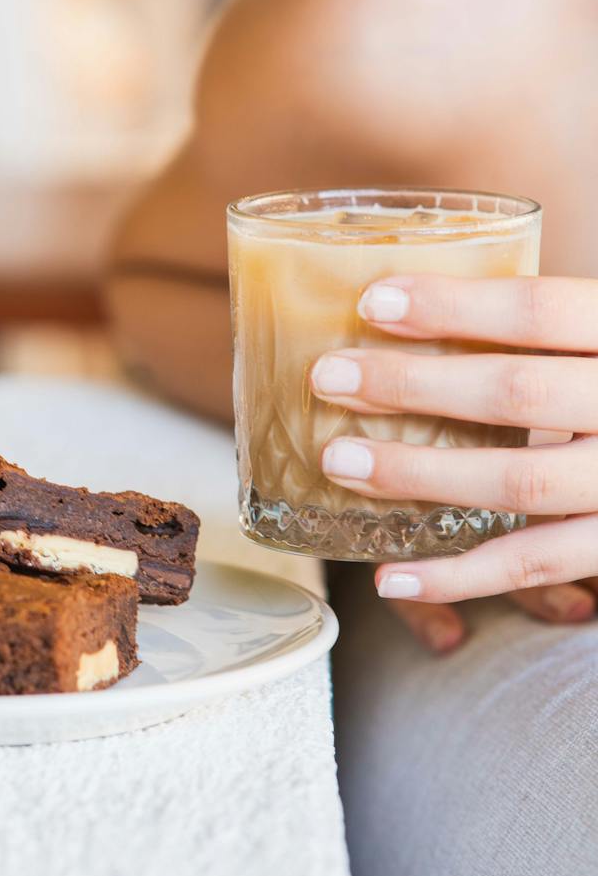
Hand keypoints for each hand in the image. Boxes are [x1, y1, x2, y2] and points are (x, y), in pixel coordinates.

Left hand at [310, 274, 597, 652]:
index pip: (542, 309)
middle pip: (518, 392)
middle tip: (329, 376)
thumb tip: (413, 300)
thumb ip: (547, 327)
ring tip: (341, 460)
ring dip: (420, 472)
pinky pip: (535, 563)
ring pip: (520, 481)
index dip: (455, 305)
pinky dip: (460, 574)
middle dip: (414, 384)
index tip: (371, 300)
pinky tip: (391, 574)